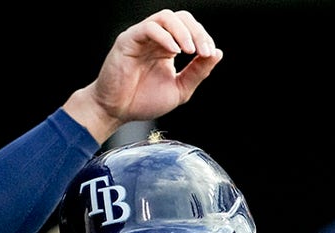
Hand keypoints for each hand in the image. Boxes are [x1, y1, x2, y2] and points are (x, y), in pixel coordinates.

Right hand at [62, 9, 221, 143]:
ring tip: (191, 51)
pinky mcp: (128, 40)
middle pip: (181, 18)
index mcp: (168, 47)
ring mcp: (141, 37)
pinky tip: (174, 52)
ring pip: (166, 18)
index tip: (210, 54)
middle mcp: (156, 39)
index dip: (203, 38)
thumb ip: (198, 72)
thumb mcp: (179, 89)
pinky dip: (165, 37)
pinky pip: (149, 28)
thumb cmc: (142, 101)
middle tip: (204, 51)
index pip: (190, 29)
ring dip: (183, 31)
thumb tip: (217, 54)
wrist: (117, 112)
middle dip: (197, 32)